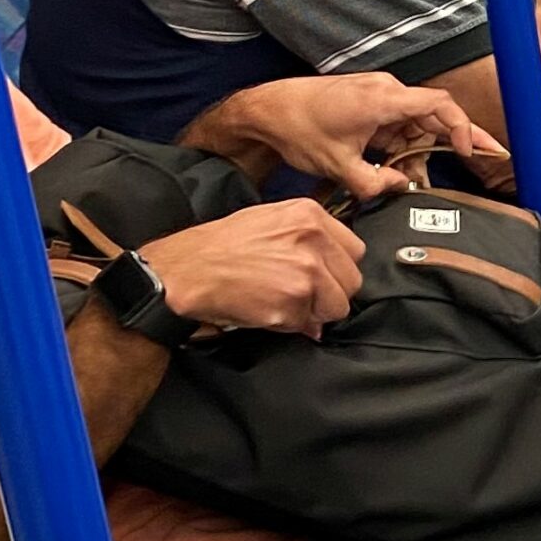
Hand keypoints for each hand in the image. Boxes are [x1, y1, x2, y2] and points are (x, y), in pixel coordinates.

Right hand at [144, 200, 364, 337]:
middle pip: (352, 280)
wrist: (185, 270)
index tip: (323, 277)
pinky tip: (269, 312)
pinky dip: (292, 325)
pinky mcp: (294, 301)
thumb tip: (328, 277)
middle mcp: (315, 240)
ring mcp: (308, 271)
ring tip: (284, 304)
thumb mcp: (269, 222)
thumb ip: (307, 242)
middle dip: (331, 293)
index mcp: (311, 215)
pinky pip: (309, 324)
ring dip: (315, 312)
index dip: (338, 269)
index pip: (354, 250)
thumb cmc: (220, 246)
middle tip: (303, 297)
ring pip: (338, 306)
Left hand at [209, 74, 497, 198]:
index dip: (460, 127)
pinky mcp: (371, 103)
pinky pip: (398, 124)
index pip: (438, 105)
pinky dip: (403, 146)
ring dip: (421, 150)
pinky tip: (400, 169)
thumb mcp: (337, 165)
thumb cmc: (298, 128)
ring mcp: (379, 95)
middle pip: (435, 113)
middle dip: (455, 139)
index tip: (469, 151)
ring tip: (418, 181)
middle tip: (485, 156)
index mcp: (384, 99)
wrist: (268, 109)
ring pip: (416, 123)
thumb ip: (375, 183)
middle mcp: (387, 91)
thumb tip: (401, 189)